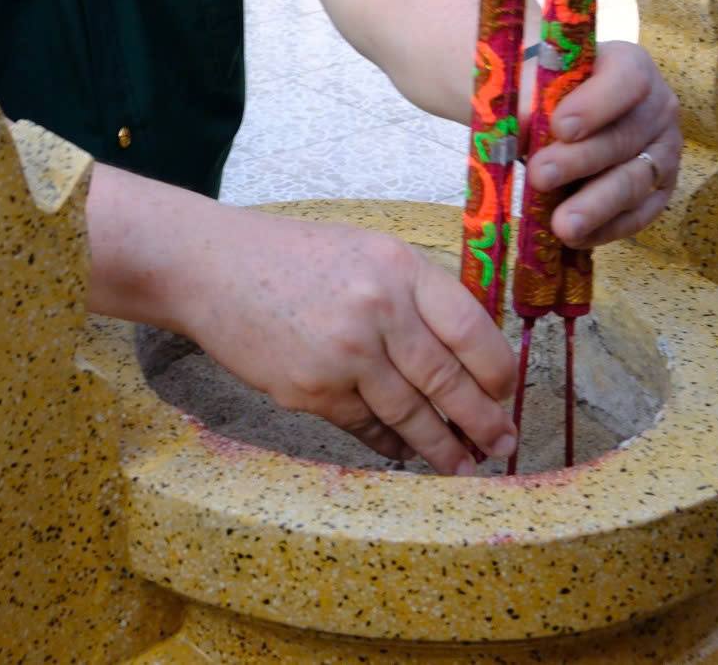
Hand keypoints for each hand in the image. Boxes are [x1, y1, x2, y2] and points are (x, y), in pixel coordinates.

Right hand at [178, 204, 518, 470]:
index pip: (472, 329)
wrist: (211, 268)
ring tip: (463, 465)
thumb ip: (414, 292)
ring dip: (442, 446)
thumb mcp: (365, 252)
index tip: (506, 394)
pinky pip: (365, 426)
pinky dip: (388, 443)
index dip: (497, 371)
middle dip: (483, 422)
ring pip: (411, 414)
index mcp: (399, 267)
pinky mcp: (312, 390)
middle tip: (503, 445)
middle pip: (448, 380)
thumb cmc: (292, 258)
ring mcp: (344, 354)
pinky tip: (403, 451)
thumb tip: (468, 351)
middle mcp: (378, 309)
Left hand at [526, 39, 681, 246]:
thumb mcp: (537, 81)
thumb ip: (530, 98)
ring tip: (562, 225)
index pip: (625, 81)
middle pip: (624, 137)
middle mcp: (658, 106)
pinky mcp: (660, 190)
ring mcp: (664, 151)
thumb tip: (519, 127)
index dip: (595, 105)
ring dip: (596, 205)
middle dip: (580, 161)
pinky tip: (576, 238)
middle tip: (540, 176)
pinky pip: (640, 214)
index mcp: (630, 66)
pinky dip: (607, 228)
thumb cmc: (550, 88)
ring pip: (635, 181)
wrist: (565, 109)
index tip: (560, 127)